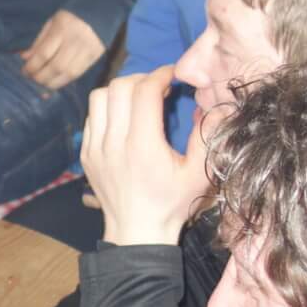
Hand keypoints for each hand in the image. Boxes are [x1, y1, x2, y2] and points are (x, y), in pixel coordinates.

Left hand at [21, 9, 105, 91]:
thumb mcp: (51, 23)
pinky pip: (78, 74)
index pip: (44, 54)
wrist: (99, 12)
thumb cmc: (71, 17)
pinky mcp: (95, 57)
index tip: (25, 72)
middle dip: (41, 77)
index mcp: (62, 29)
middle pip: (56, 67)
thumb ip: (38, 41)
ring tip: (43, 83)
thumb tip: (24, 58)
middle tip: (32, 79)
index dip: (32, 66)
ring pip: (68, 74)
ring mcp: (87, 50)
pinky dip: (65, 80)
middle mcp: (75, 41)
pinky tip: (56, 81)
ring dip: (53, 83)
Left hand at [81, 67, 209, 244]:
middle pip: (119, 87)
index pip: (144, 91)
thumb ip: (208, 137)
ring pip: (99, 97)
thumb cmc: (172, 203)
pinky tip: (124, 117)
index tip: (173, 75)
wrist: (137, 231)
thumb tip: (219, 106)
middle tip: (158, 86)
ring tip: (139, 97)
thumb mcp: (199, 174)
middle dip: (142, 79)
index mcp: (142, 145)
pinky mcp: (86, 153)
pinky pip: (91, 116)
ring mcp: (96, 148)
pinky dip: (107, 108)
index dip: (160, 75)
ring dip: (120, 90)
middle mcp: (114, 143)